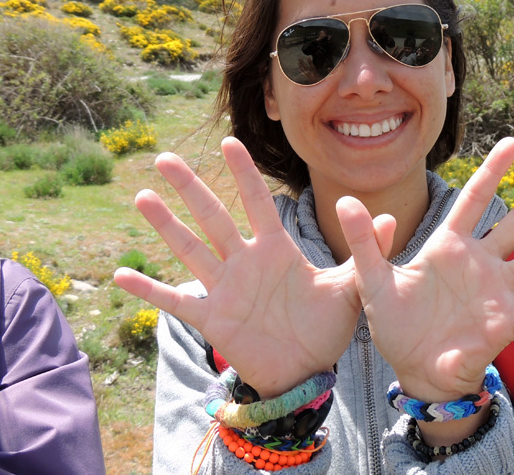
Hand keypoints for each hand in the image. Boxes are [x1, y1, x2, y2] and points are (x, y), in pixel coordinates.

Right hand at [113, 137, 360, 396]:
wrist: (305, 371)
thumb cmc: (324, 326)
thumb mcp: (350, 286)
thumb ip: (365, 250)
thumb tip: (391, 215)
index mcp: (275, 250)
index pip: (257, 203)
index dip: (243, 174)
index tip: (228, 142)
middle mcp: (244, 262)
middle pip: (213, 217)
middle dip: (191, 188)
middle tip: (165, 157)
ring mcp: (225, 289)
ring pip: (190, 250)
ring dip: (166, 226)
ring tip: (142, 197)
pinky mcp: (212, 319)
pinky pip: (176, 301)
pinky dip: (149, 291)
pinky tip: (121, 274)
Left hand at [336, 137, 513, 406]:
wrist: (412, 369)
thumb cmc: (394, 323)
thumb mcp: (372, 281)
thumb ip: (364, 242)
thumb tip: (343, 200)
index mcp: (448, 247)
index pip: (473, 200)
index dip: (492, 171)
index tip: (512, 141)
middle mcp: (480, 263)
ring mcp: (497, 292)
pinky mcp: (506, 324)